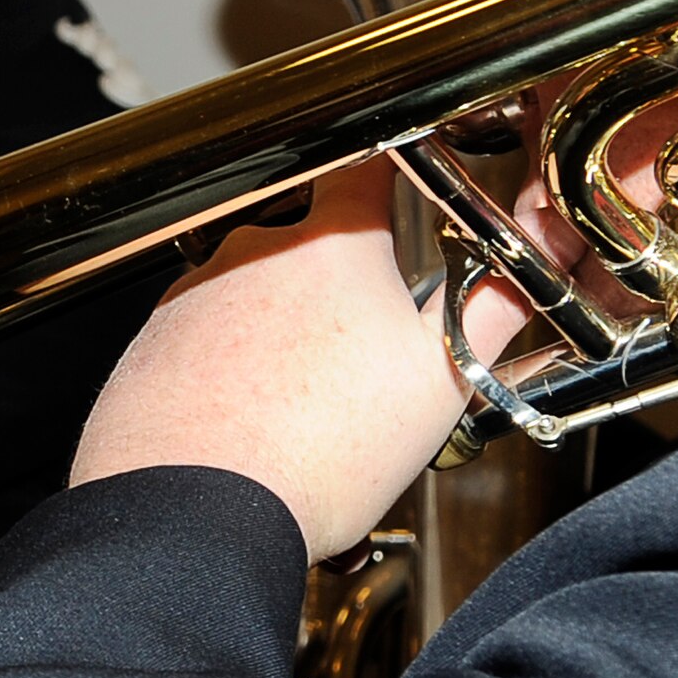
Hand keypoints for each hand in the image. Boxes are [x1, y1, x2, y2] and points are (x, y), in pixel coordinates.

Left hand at [71, 156, 532, 560]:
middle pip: (313, 247)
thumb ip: (492, 312)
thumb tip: (524, 276)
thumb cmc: (315, 451)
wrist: (194, 510)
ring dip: (285, 338)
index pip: (370, 167)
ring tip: (309, 413)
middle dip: (342, 293)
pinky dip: (232, 371)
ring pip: (258, 299)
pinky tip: (255, 424)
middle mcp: (253, 251)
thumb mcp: (439, 381)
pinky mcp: (154, 340)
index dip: (394, 168)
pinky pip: (206, 341)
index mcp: (332, 244)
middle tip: (366, 361)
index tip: (404, 175)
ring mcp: (194, 293)